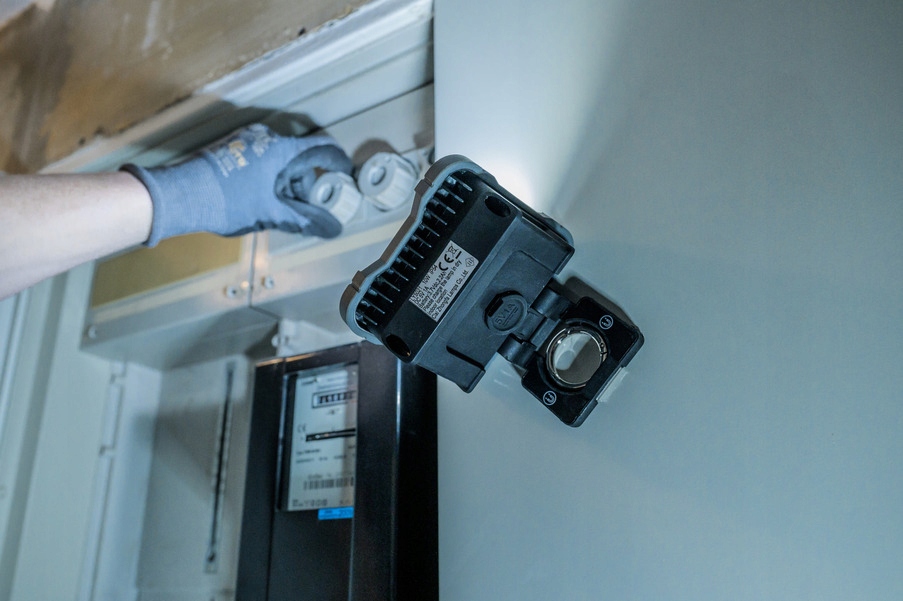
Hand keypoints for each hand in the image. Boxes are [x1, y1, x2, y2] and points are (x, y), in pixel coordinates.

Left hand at [123, 124, 352, 245]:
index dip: (338, 162)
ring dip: (285, 184)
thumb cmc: (226, 201)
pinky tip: (259, 200)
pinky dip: (268, 178)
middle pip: (298, 160)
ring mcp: (246, 140)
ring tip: (275, 209)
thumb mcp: (270, 214)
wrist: (180, 195)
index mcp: (280, 149)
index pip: (321, 149)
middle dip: (304, 185)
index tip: (346, 174)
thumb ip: (305, 220)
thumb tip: (333, 228)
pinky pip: (261, 159)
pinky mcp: (232, 147)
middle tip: (302, 210)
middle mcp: (265, 137)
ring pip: (279, 161)